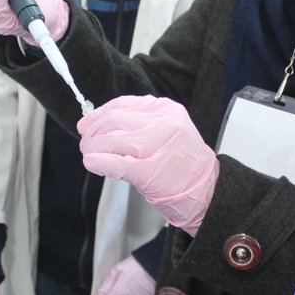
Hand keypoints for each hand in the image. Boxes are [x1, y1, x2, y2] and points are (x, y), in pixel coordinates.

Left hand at [78, 95, 217, 235]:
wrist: (207, 191)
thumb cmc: (184, 163)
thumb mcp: (169, 130)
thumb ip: (141, 122)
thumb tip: (100, 121)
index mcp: (167, 110)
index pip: (123, 104)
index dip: (99, 113)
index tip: (87, 122)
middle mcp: (163, 124)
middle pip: (114, 120)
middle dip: (93, 132)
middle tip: (86, 142)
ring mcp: (157, 147)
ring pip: (112, 140)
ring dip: (93, 147)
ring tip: (89, 154)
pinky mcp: (150, 172)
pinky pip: (116, 163)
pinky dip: (99, 162)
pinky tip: (92, 163)